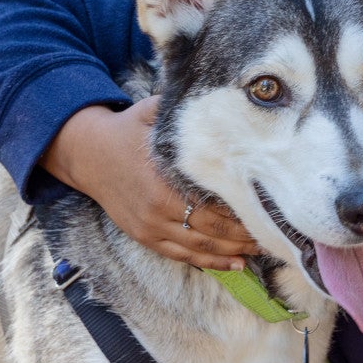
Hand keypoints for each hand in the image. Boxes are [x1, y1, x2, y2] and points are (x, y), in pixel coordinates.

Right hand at [41, 97, 258, 269]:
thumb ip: (187, 113)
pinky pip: (181, 255)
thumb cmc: (129, 130)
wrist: (87, 154)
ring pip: (199, 248)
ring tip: (262, 250)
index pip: (212, 203)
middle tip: (276, 233)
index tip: (270, 209)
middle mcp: (156, 209)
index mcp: (162, 182)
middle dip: (244, 234)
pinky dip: (210, 262)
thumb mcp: (154, 112)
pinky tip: (235, 264)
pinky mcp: (144, 236)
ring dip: (232, 252)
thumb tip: (224, 98)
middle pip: (210, 230)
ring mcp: (149, 227)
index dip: (242, 209)